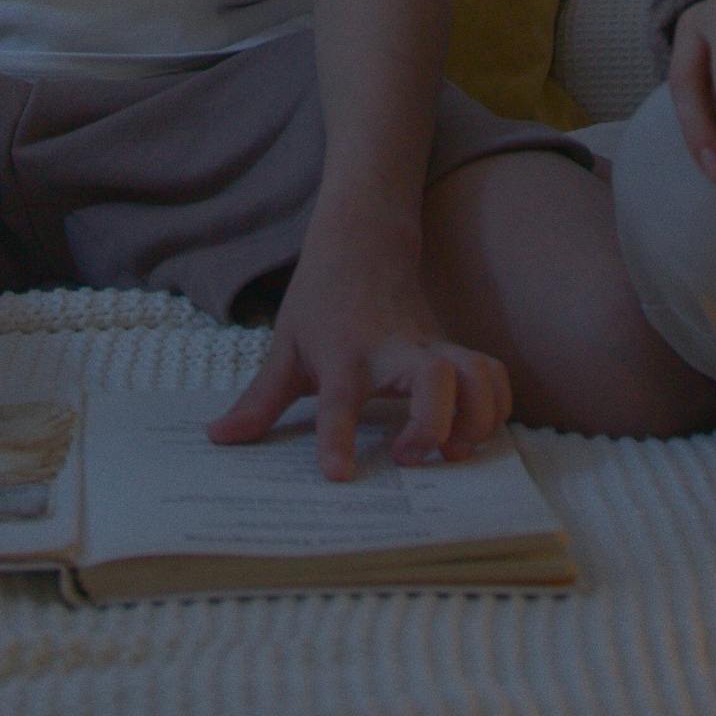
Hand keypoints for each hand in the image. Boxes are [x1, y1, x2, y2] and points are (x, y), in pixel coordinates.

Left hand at [209, 216, 511, 481]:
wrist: (363, 241)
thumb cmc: (321, 299)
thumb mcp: (283, 347)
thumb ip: (257, 400)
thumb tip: (218, 440)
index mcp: (343, 355)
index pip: (339, 399)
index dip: (338, 438)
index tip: (339, 475)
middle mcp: (394, 350)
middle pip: (433, 380)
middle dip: (432, 423)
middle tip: (410, 456)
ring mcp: (432, 346)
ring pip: (476, 374)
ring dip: (476, 417)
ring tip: (456, 452)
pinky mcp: (455, 348)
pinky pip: (493, 373)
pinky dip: (497, 405)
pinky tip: (477, 432)